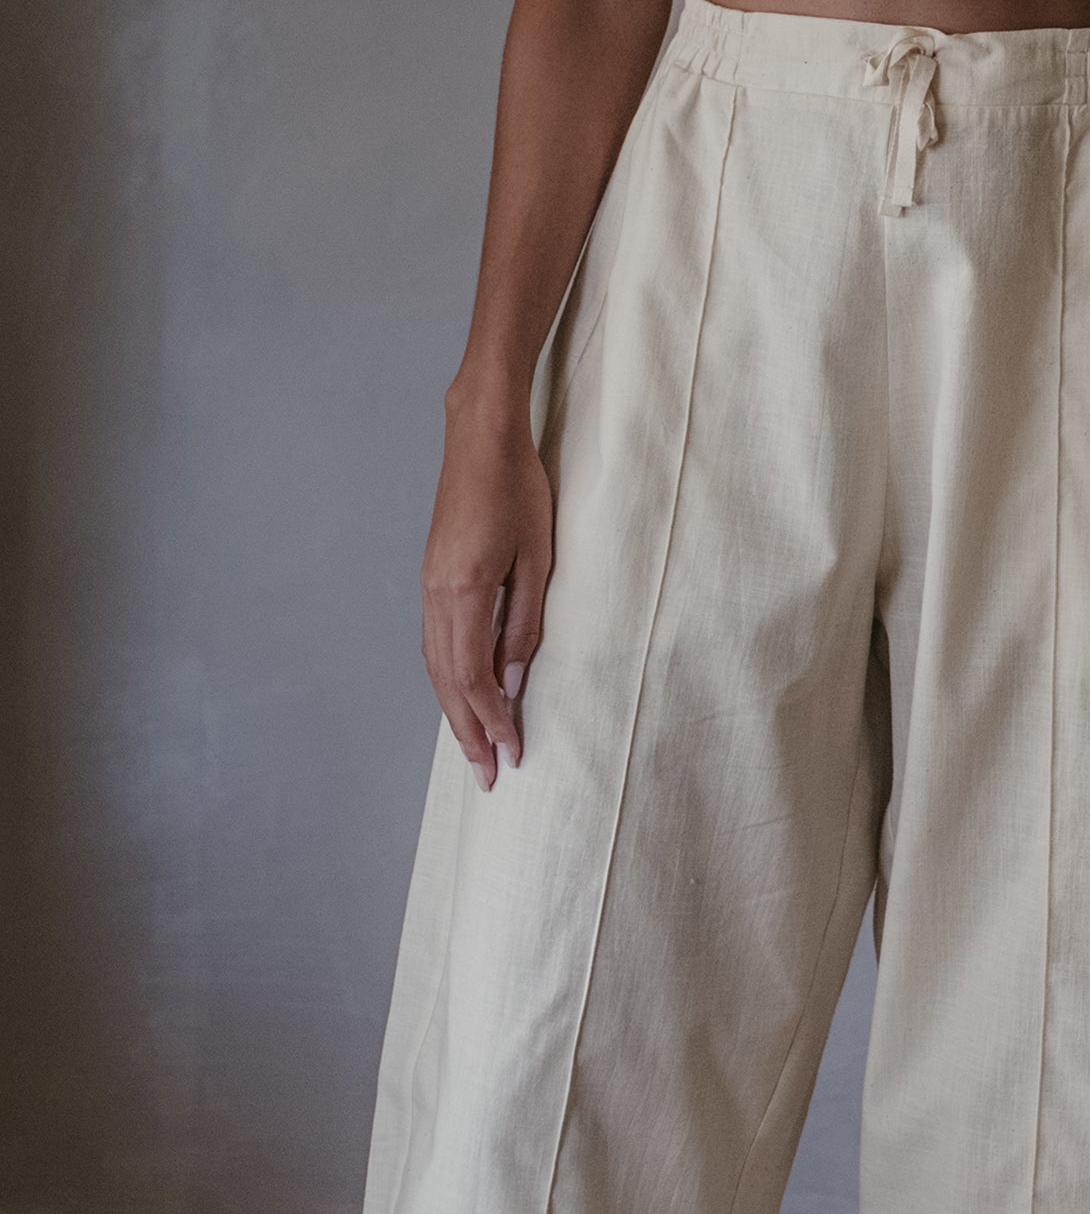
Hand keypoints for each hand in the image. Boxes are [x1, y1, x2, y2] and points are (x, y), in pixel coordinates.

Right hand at [420, 385, 553, 788]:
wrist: (480, 437)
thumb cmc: (519, 489)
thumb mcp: (537, 559)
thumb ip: (524, 622)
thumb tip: (513, 682)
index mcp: (462, 591)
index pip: (475, 678)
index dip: (493, 723)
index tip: (513, 757)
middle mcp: (435, 595)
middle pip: (447, 683)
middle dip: (468, 733)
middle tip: (488, 776)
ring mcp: (427, 585)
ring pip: (435, 666)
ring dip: (454, 712)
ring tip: (476, 748)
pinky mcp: (431, 576)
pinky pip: (435, 643)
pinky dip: (448, 679)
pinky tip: (463, 695)